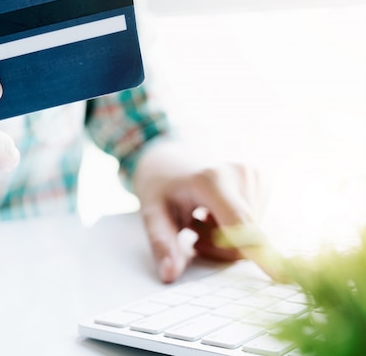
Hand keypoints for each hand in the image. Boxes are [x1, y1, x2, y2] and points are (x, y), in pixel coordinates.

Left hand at [132, 142, 280, 282]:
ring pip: (251, 237)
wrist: (170, 159)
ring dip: (223, 239)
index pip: (240, 225)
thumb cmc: (160, 186)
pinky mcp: (263, 182)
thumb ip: (162, 244)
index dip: (260, 253)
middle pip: (244, 239)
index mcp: (211, 180)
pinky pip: (255, 226)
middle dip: (217, 248)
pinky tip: (214, 213)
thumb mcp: (151, 214)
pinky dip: (234, 229)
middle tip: (191, 230)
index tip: (283, 277)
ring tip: (200, 218)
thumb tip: (169, 275)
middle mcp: (241, 174)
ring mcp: (256, 176)